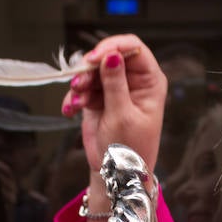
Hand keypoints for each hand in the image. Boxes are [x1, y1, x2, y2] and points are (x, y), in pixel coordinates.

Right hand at [61, 35, 166, 202]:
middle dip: (91, 68)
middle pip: (109, 56)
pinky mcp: (98, 99)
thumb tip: (111, 55)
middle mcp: (133, 81)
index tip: (93, 58)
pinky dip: (75, 97)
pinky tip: (71, 109)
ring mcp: (115, 89)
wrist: (117, 174)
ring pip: (93, 71)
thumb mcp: (122, 115)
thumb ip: (115, 83)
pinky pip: (83, 88)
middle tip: (78, 83)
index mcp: (149, 81)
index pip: (134, 49)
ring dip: (80, 84)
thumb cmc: (130, 149)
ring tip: (77, 101)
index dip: (113, 47)